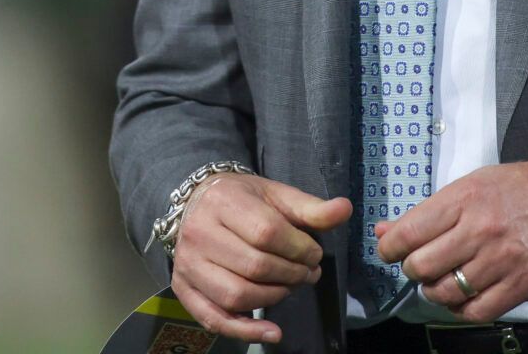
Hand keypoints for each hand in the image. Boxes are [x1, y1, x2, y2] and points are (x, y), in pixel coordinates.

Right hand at [171, 174, 351, 344]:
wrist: (194, 203)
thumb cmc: (241, 199)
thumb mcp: (275, 195)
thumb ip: (309, 207)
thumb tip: (344, 210)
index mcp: (223, 202)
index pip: (267, 232)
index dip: (299, 249)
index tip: (314, 254)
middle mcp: (199, 233)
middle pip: (254, 266)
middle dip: (291, 274)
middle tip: (308, 273)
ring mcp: (188, 264)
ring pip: (236, 295)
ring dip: (274, 298)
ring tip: (290, 287)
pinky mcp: (183, 289)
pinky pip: (214, 318)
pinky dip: (245, 331)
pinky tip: (273, 332)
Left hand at [375, 157, 527, 322]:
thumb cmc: (522, 187)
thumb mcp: (473, 183)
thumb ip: (429, 210)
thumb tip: (385, 231)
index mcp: (465, 198)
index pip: (409, 232)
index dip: (390, 248)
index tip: (389, 251)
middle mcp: (481, 229)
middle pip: (422, 266)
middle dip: (412, 269)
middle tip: (420, 265)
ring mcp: (502, 260)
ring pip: (446, 292)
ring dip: (434, 291)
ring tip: (440, 281)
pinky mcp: (522, 285)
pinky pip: (477, 311)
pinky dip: (460, 310)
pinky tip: (460, 297)